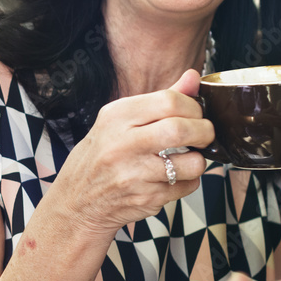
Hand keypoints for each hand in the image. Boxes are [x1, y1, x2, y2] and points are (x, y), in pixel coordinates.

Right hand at [48, 69, 212, 238]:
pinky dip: (187, 182)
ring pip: (191, 163)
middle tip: (204, 135)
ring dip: (197, 161)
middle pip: (181, 129)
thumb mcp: (118, 122)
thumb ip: (158, 101)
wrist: (76, 203)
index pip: (169, 100)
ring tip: (186, 160)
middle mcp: (122, 144)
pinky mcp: (145, 199)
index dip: (193, 106)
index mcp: (116, 117)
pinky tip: (170, 179)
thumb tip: (193, 77)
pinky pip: (186, 187)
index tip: (196, 114)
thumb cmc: (99, 158)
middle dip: (204, 131)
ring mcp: (134, 174)